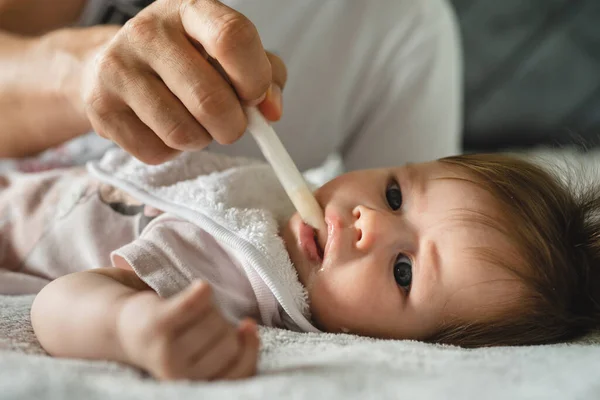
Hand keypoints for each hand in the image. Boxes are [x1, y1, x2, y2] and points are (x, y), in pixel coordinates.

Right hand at [80, 0, 286, 164]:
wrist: (113, 66)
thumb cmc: (189, 62)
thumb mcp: (232, 56)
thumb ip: (266, 77)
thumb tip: (271, 111)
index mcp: (191, 9)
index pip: (233, 37)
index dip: (254, 78)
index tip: (254, 97)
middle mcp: (148, 31)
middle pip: (210, 100)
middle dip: (233, 127)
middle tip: (229, 124)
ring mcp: (118, 67)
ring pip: (182, 133)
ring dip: (201, 140)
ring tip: (193, 122)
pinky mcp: (100, 106)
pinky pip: (155, 151)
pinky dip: (171, 151)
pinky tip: (163, 128)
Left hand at [118, 281, 259, 380]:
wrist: (121, 326)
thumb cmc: (173, 338)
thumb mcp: (203, 354)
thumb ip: (233, 350)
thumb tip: (250, 327)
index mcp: (192, 383)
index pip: (239, 370)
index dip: (250, 347)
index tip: (248, 327)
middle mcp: (178, 373)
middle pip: (229, 340)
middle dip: (223, 324)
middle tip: (202, 321)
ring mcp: (165, 349)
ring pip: (215, 320)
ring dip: (210, 308)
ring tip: (190, 312)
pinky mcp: (157, 324)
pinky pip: (194, 304)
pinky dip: (202, 293)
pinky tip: (202, 288)